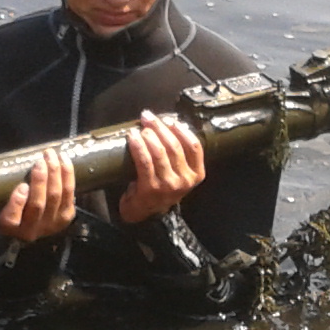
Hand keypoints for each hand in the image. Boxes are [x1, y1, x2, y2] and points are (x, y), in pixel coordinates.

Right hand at [0, 143, 76, 242]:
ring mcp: (50, 225)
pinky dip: (68, 175)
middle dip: (41, 180)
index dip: (17, 203)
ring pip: (55, 197)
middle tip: (41, 160)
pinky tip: (64, 160)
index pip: (12, 219)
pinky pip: (69, 195)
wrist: (30, 221)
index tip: (21, 186)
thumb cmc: (7, 202)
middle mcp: (30, 231)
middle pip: (38, 204)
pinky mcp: (66, 217)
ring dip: (56, 173)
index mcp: (7, 226)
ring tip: (51, 155)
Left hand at [116, 109, 205, 223]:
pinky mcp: (150, 188)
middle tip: (148, 117)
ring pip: (159, 152)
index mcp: (197, 175)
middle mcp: (185, 181)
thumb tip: (169, 124)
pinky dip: (138, 146)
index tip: (170, 120)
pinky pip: (144, 161)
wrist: (144, 212)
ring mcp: (168, 185)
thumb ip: (180, 155)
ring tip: (140, 127)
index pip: (194, 147)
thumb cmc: (160, 188)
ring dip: (148, 135)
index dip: (182, 130)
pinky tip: (132, 137)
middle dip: (160, 128)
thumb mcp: (178, 174)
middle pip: (174, 146)